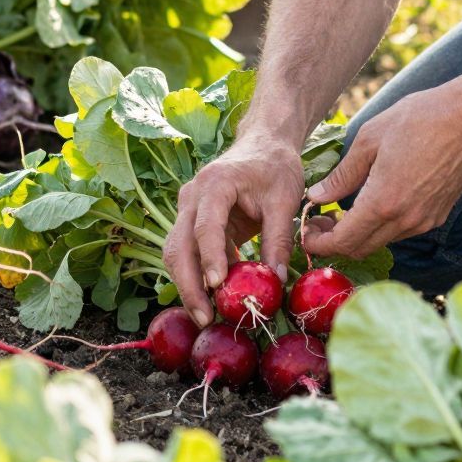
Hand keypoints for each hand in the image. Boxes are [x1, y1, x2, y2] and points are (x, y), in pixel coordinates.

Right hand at [167, 134, 309, 324]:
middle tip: (205, 317)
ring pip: (176, 252)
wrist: (264, 144)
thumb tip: (277, 280)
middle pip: (179, 244)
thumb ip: (278, 239)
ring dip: (188, 285)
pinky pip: (188, 253)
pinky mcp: (193, 221)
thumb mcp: (285, 200)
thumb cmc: (275, 166)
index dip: (210, 257)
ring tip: (206, 316)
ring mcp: (188, 209)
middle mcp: (192, 196)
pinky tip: (212, 299)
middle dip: (189, 284)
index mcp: (216, 183)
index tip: (217, 285)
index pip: (205, 225)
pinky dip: (196, 276)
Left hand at [300, 83, 461, 265]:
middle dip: (335, 241)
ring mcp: (424, 221)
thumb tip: (318, 197)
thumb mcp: (370, 139)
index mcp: (383, 202)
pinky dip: (381, 225)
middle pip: (360, 248)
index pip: (343, 241)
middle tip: (320, 221)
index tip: (306, 232)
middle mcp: (405, 220)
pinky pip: (401, 231)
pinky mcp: (438, 216)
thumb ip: (342, 175)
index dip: (319, 243)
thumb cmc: (419, 119)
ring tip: (344, 209)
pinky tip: (373, 202)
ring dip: (359, 233)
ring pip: (381, 241)